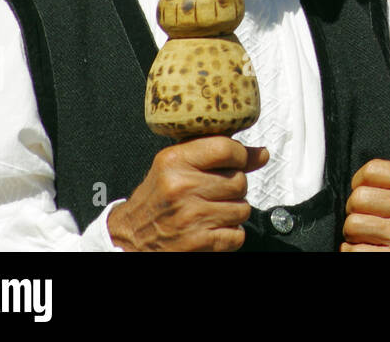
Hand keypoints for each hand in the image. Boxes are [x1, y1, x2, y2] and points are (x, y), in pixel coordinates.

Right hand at [107, 137, 266, 250]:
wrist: (128, 238)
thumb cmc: (158, 197)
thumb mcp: (177, 166)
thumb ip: (219, 154)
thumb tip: (261, 154)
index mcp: (174, 161)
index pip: (227, 148)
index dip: (240, 155)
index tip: (236, 162)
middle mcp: (181, 186)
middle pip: (239, 181)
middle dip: (233, 189)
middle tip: (213, 193)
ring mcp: (190, 216)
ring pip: (243, 209)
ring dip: (232, 213)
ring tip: (210, 212)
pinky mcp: (197, 242)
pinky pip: (237, 235)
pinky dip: (229, 235)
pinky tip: (210, 229)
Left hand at [341, 152, 389, 250]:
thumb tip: (389, 142)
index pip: (372, 170)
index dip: (360, 179)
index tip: (363, 188)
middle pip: (357, 198)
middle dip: (355, 208)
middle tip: (365, 214)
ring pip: (352, 225)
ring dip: (354, 231)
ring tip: (366, 232)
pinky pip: (353, 251)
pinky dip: (353, 250)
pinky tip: (366, 247)